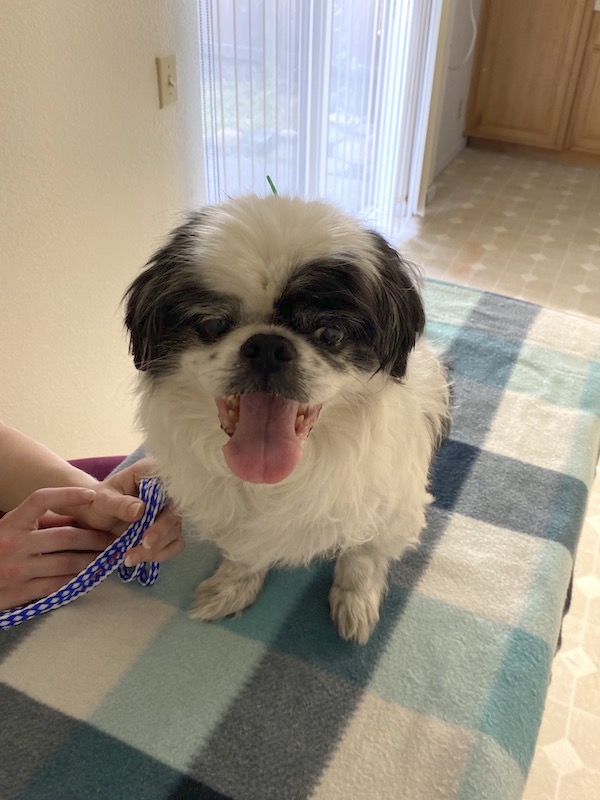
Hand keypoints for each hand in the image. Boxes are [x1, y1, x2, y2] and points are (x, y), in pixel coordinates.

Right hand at [0, 487, 113, 610]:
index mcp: (11, 522)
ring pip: (67, 562)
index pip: (41, 499)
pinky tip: (91, 576)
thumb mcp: (11, 529)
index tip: (92, 495)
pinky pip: (58, 584)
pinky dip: (77, 579)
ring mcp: (18, 569)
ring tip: (108, 557)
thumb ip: (41, 523)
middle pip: (65, 536)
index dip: (68, 494)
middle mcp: (14, 543)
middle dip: (94, 537)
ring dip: (92, 559)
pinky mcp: (21, 592)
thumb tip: (78, 519)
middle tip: (113, 538)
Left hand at [67, 458, 183, 568]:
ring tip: (131, 558)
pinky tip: (140, 559)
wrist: (94, 515)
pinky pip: (174, 544)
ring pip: (176, 530)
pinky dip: (160, 554)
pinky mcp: (168, 530)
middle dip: (161, 531)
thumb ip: (120, 504)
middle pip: (175, 511)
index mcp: (152, 473)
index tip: (151, 521)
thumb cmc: (97, 502)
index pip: (171, 485)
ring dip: (157, 548)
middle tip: (145, 544)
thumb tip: (140, 510)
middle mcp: (166, 491)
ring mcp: (168, 511)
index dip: (167, 503)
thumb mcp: (103, 500)